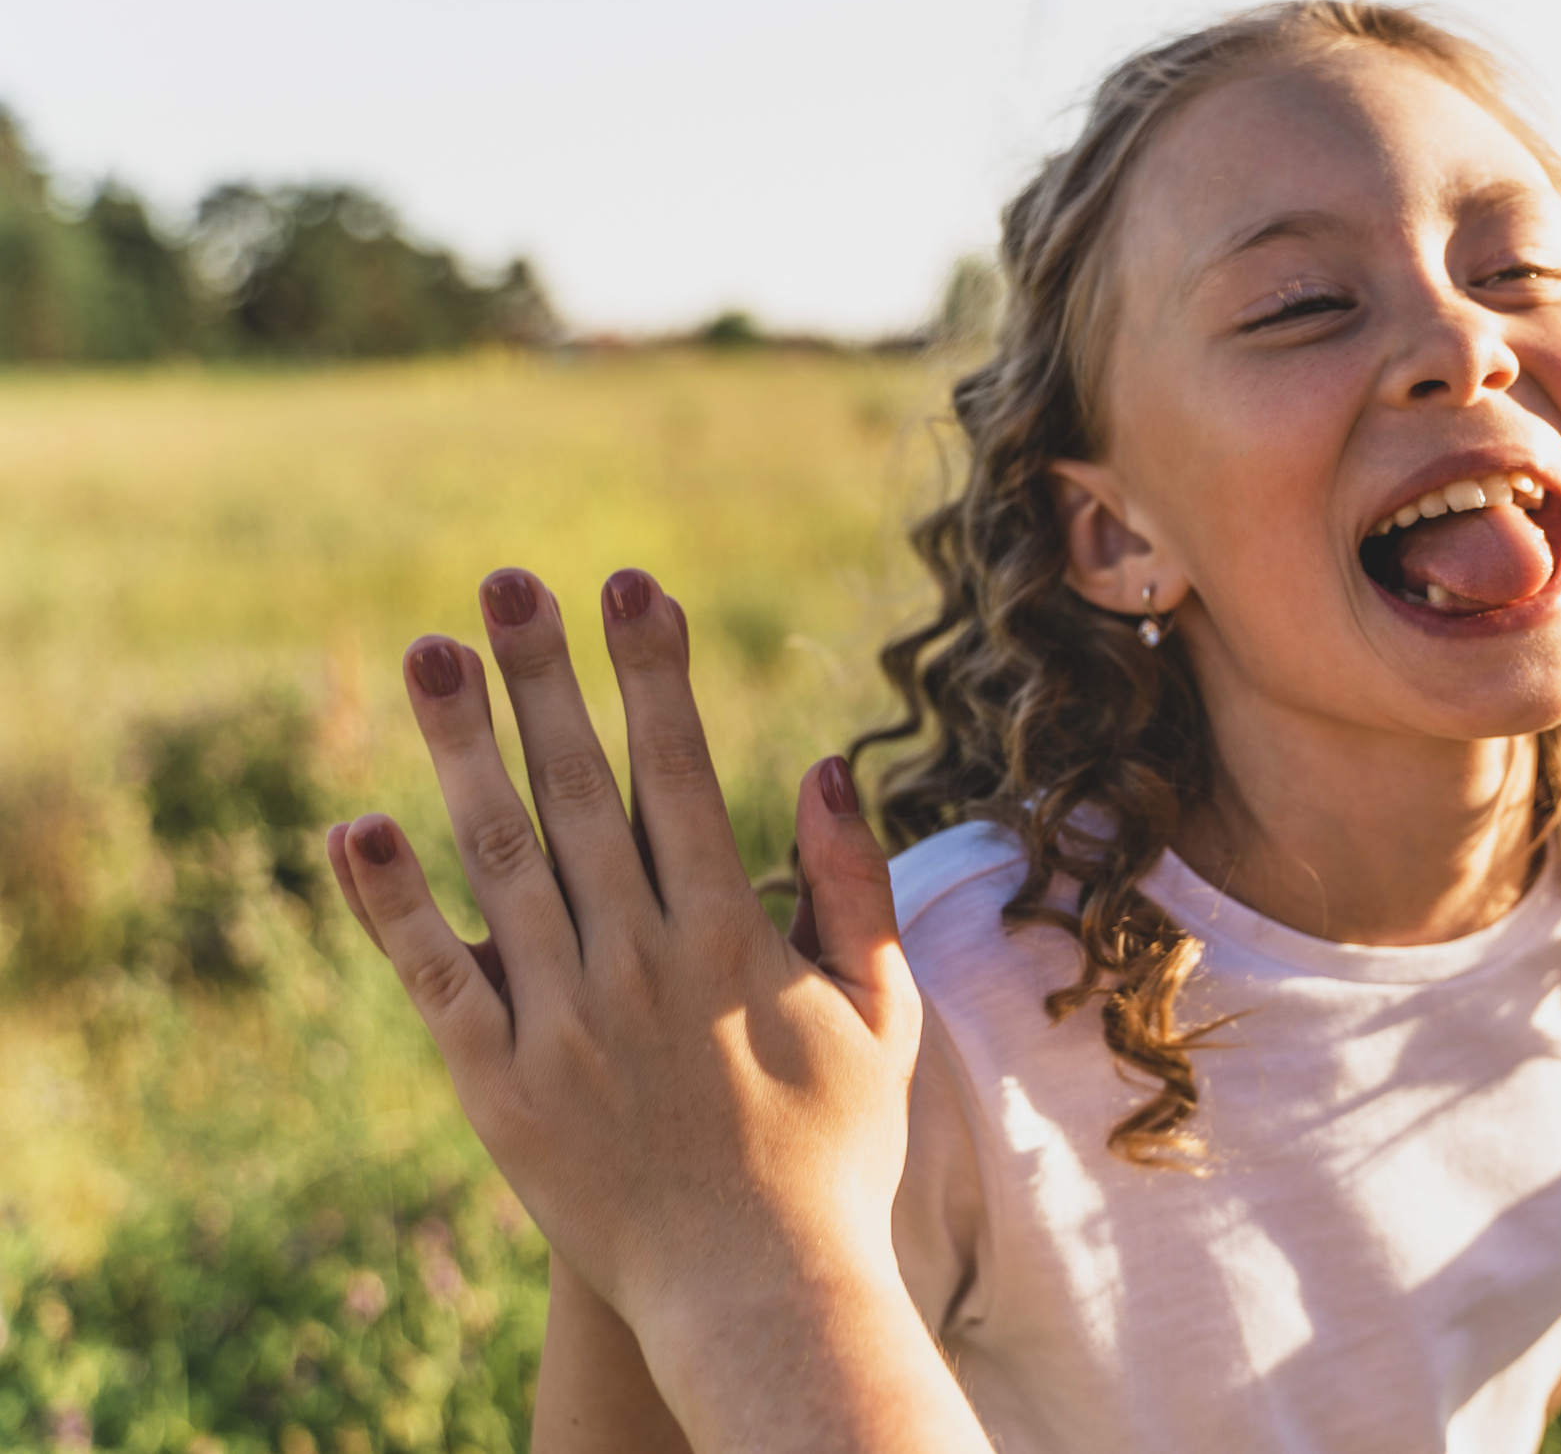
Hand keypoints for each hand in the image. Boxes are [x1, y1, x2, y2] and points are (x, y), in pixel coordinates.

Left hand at [326, 566, 941, 1444]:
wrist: (760, 1298)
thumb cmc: (836, 1153)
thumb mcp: (884, 1014)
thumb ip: (856, 889)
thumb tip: (825, 765)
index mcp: (733, 936)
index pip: (682, 770)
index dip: (652, 671)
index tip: (629, 584)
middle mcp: (640, 961)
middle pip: (579, 789)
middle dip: (546, 676)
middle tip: (508, 582)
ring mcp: (562, 1021)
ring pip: (499, 858)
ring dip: (461, 749)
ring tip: (430, 652)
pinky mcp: (497, 1085)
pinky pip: (435, 975)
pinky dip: (392, 901)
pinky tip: (356, 824)